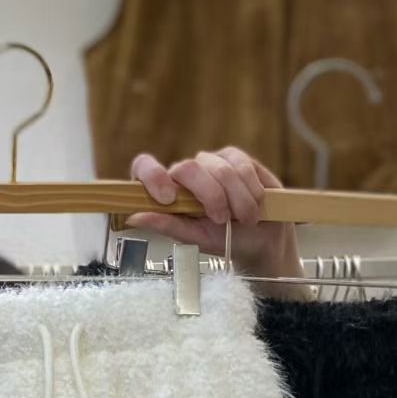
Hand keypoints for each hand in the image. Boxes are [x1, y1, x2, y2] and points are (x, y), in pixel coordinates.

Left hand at [127, 148, 301, 282]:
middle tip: (223, 220)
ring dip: (237, 199)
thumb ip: (167, 225)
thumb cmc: (225, 240)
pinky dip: (250, 189)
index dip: (152, 176)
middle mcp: (185, 173)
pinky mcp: (235, 157)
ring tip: (245, 219)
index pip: (145, 167)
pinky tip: (256, 203)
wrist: (263, 240)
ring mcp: (210, 162)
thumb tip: (134, 217)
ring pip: (220, 169)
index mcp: (167, 191)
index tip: (167, 198)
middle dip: (210, 196)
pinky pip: (241, 165)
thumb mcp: (196, 238)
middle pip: (188, 168)